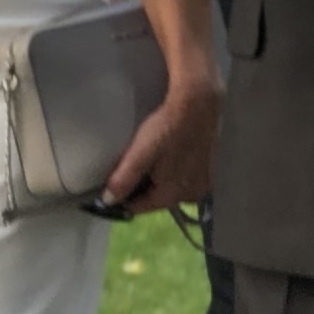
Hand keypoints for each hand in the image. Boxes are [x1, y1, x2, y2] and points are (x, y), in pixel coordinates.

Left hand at [100, 68, 220, 214]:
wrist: (197, 105)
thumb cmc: (166, 128)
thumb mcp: (141, 153)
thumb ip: (123, 180)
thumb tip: (108, 202)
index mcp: (175, 195)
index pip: (140, 208)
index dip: (122, 199)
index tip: (108, 188)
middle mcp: (192, 196)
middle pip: (155, 200)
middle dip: (138, 190)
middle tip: (125, 171)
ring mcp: (202, 184)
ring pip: (167, 190)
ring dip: (153, 182)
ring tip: (142, 163)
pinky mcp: (206, 172)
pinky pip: (179, 180)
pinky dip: (167, 174)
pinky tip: (160, 159)